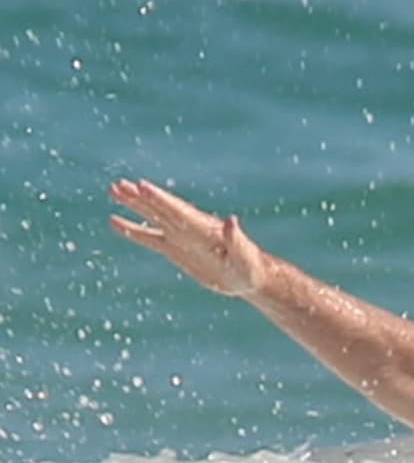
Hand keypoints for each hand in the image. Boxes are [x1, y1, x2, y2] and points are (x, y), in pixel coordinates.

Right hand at [109, 178, 266, 298]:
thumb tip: (232, 221)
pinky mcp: (176, 251)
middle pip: (160, 209)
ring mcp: (180, 238)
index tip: (141, 185)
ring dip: (133, 205)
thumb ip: (237, 239)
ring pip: (152, 217)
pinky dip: (132, 230)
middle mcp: (188, 228)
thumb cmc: (250, 267)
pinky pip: (149, 239)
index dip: (160, 199)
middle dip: (140, 197)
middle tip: (118, 184)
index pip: (177, 210)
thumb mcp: (245, 255)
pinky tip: (115, 222)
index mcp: (202, 228)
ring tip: (114, 190)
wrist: (248, 278)